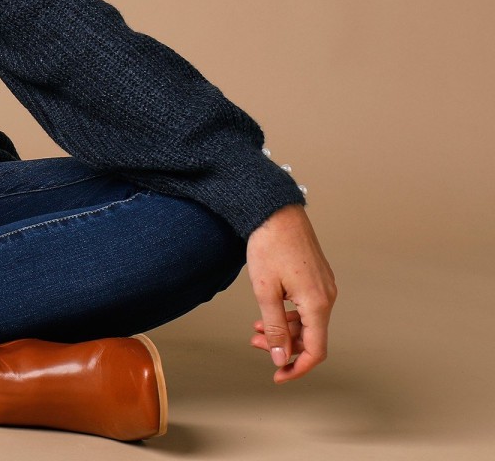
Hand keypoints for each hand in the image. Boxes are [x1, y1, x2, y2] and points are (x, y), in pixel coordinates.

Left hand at [245, 203, 336, 383]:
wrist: (275, 210)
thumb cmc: (269, 244)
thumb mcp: (265, 289)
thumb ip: (274, 327)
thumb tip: (281, 357)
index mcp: (317, 303)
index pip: (316, 350)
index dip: (297, 368)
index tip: (277, 375)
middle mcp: (327, 296)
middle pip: (311, 336)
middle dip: (285, 346)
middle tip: (256, 343)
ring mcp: (324, 285)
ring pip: (308, 321)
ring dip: (285, 330)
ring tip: (257, 329)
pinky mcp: (317, 276)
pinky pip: (307, 306)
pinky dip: (289, 314)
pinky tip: (269, 311)